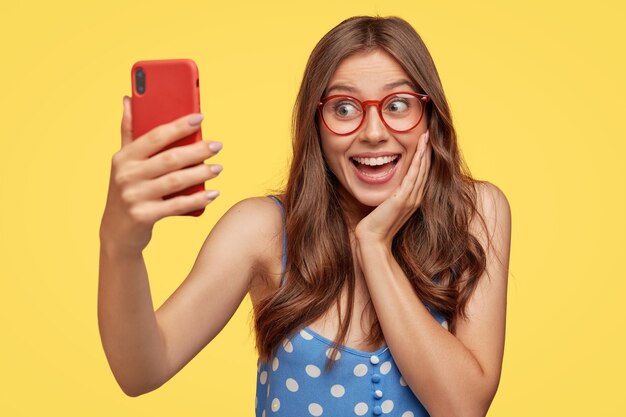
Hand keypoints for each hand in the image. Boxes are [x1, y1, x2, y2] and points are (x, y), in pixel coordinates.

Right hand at [99, 96, 222, 253]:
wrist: (117, 232)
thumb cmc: (127, 190)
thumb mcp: (123, 162)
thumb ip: (128, 131)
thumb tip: (128, 98)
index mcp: (123, 157)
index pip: (155, 136)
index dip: (179, 126)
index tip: (200, 118)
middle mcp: (126, 175)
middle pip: (170, 158)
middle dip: (197, 150)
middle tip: (217, 146)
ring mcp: (134, 197)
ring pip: (176, 181)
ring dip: (201, 173)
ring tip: (218, 168)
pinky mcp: (144, 216)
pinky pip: (177, 206)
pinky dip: (198, 199)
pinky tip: (213, 193)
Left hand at [354, 130, 430, 249]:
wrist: (372, 239)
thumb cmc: (376, 224)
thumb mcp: (386, 206)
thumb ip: (391, 196)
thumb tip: (389, 188)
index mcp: (413, 199)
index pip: (422, 175)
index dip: (424, 158)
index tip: (424, 143)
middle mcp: (415, 198)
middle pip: (425, 170)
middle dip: (427, 151)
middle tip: (429, 134)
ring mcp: (410, 199)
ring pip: (422, 171)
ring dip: (425, 152)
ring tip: (426, 137)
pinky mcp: (403, 199)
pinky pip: (413, 176)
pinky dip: (418, 162)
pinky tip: (420, 151)